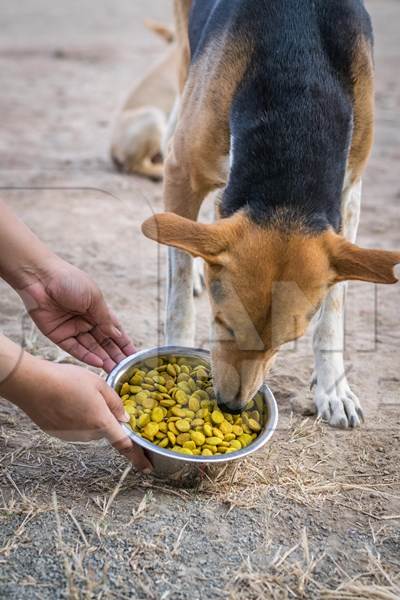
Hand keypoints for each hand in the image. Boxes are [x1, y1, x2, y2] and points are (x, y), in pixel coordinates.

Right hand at [13, 358, 152, 471]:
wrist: (33, 384)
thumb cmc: (67, 380)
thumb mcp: (98, 384)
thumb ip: (115, 403)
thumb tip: (125, 419)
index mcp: (101, 422)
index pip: (124, 445)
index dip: (138, 457)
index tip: (147, 467)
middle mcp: (87, 434)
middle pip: (104, 430)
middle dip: (103, 419)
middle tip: (92, 397)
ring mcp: (71, 436)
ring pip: (88, 428)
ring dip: (87, 417)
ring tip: (75, 396)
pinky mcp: (57, 434)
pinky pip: (73, 428)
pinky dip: (73, 418)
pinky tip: (63, 402)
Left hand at [18, 258, 134, 372]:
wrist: (40, 277)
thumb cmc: (69, 281)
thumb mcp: (94, 298)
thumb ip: (105, 319)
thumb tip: (118, 334)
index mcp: (97, 310)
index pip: (113, 330)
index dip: (123, 343)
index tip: (133, 356)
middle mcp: (85, 321)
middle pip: (103, 342)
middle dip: (114, 354)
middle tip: (125, 368)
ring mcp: (72, 329)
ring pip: (91, 348)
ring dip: (103, 358)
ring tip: (114, 369)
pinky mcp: (58, 335)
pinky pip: (75, 349)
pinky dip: (87, 356)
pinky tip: (98, 362)